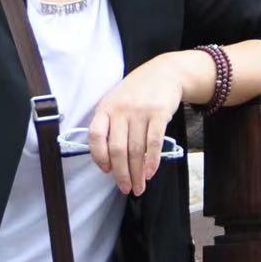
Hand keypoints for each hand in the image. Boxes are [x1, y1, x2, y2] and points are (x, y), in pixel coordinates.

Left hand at [89, 51, 213, 194]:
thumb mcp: (116, 102)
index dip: (98, 157)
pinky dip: (152, 161)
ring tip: (139, 187)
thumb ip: (109, 125)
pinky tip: (150, 173)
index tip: (106, 171)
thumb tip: (108, 161)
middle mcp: (120, 110)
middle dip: (121, 174)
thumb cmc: (137, 92)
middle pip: (117, 149)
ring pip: (136, 150)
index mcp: (105, 108)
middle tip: (126, 189)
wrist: (164, 72)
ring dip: (137, 173)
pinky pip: (154, 143)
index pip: (95, 136)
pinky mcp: (159, 114)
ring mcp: (140, 112)